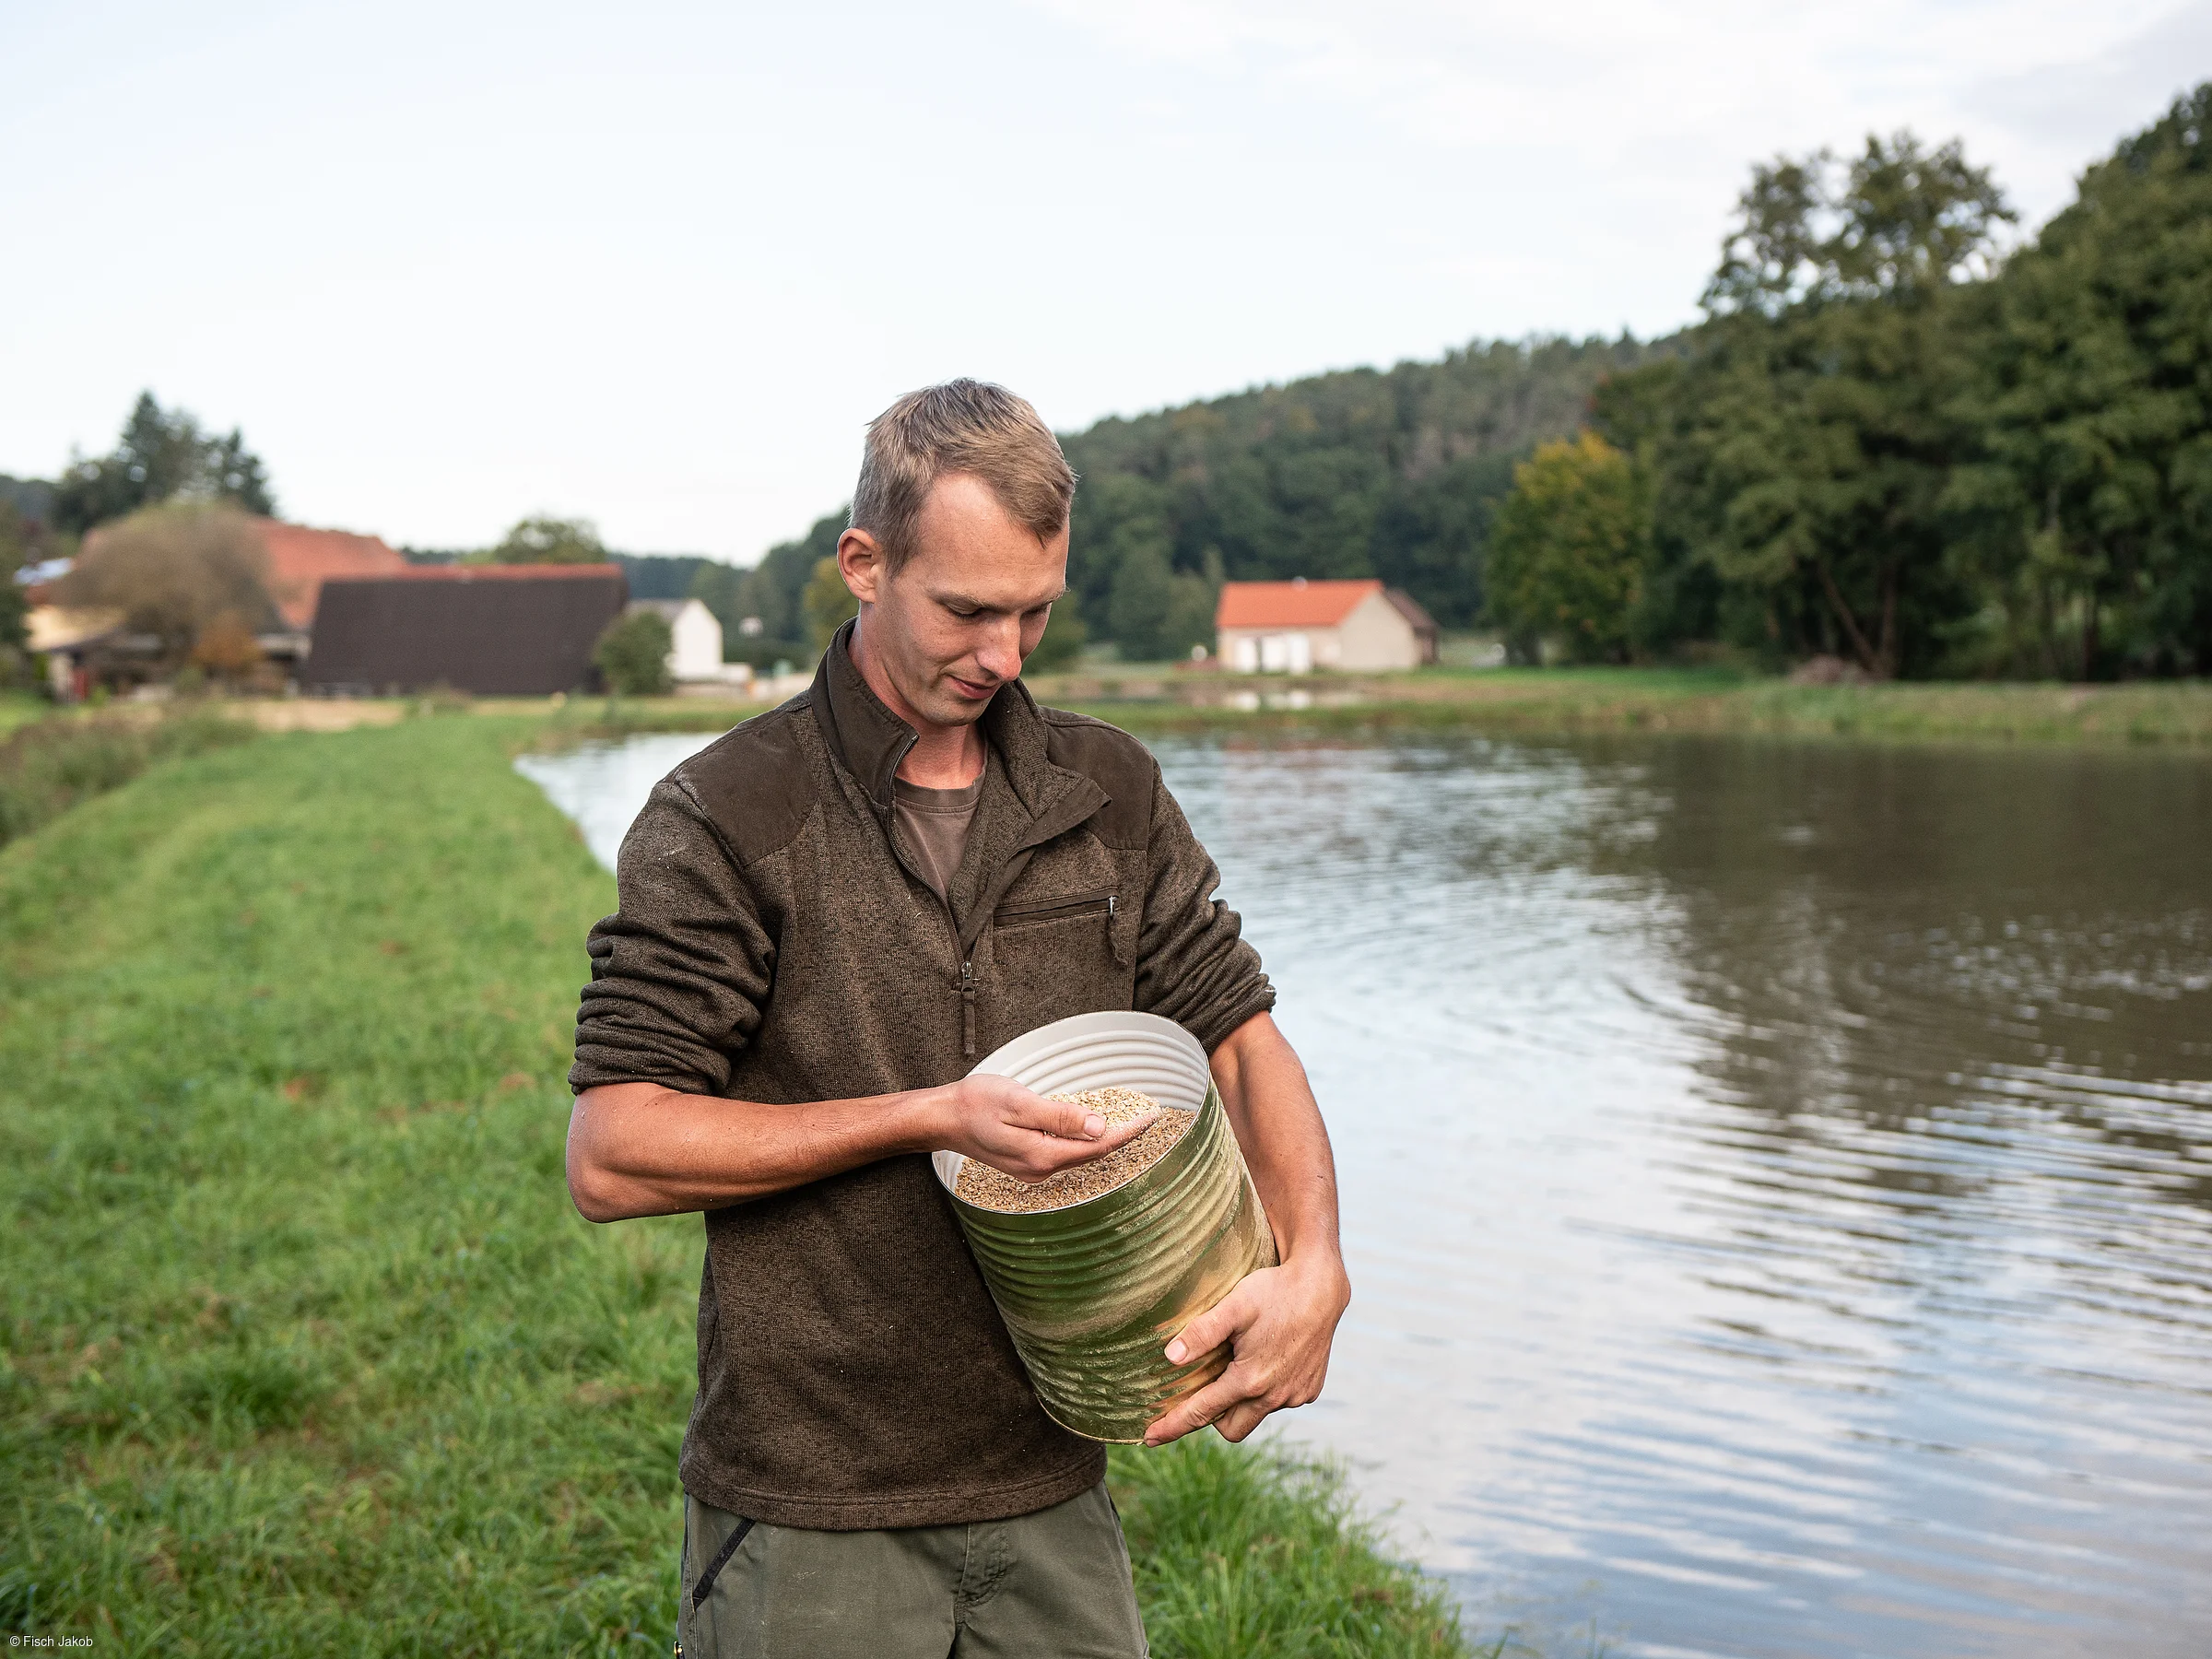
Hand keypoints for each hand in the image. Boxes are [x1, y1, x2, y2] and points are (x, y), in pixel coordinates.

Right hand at [936, 1073, 1158, 1183]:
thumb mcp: (1019, 1104)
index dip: (1127, 1132)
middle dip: (1121, 1137)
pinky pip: (1065, 1154)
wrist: (942, 1118)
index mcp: (1041, 1155)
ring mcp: (1033, 1170)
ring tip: (1129, 1123)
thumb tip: (1099, 1127)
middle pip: (1092, 1154)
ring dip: (1104, 1140)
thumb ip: (1060, 1117)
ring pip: (1079, 1156)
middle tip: (1148, 1119)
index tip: (1150, 1118)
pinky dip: (1083, 1141)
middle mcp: (1040, 1170)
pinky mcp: (1027, 1163)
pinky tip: (1092, 1130)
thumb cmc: (975, 1105)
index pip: (1097, 1146)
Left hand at [1143, 1252, 1349, 1445]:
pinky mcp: (1310, 1389)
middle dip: (1212, 1418)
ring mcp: (1295, 1395)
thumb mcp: (1234, 1307)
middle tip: (1200, 1391)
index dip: (1172, 1426)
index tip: (1148, 1438)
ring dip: (1242, 1402)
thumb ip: (1201, 1333)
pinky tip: (1266, 1361)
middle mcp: (1274, 1396)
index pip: (1201, 1413)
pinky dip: (1267, 1391)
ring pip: (1257, 1414)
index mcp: (1249, 1381)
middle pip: (1230, 1428)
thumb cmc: (1275, 1292)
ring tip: (1237, 1367)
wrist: (1322, 1287)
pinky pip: (1280, 1401)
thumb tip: (1169, 1357)